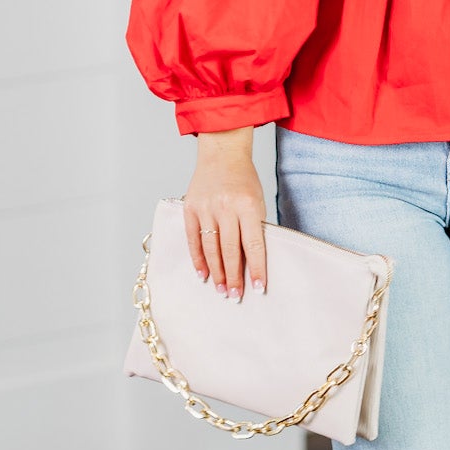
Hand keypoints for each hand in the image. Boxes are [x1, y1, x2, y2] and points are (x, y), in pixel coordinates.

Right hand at [184, 127, 266, 297]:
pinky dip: (197, 259)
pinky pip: (193, 239)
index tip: (259, 288)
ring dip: (216, 272)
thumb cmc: (244, 180)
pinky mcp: (190, 208)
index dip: (257, 268)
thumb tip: (252, 261)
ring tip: (221, 289)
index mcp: (248, 205)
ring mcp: (206, 208)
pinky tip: (203, 274)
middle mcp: (225, 207)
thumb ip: (253, 227)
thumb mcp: (257, 201)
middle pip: (230, 250)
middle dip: (234, 276)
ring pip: (210, 248)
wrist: (222, 154)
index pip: (254, 244)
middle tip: (235, 295)